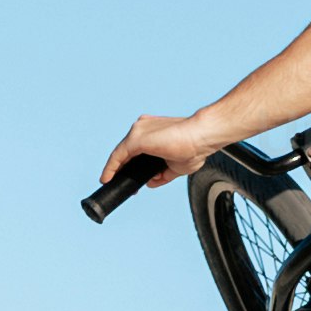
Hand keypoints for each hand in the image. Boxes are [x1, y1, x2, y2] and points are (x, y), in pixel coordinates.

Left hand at [106, 112, 226, 190]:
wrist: (202, 136)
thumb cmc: (195, 147)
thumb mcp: (176, 166)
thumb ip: (161, 175)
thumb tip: (151, 182)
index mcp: (152, 131)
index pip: (134, 149)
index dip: (128, 164)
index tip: (126, 176)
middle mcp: (143, 128)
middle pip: (125, 150)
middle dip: (121, 168)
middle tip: (118, 183)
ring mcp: (139, 131)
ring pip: (120, 152)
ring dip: (115, 169)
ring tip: (111, 182)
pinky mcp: (137, 138)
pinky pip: (118, 155)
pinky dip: (111, 167)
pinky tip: (108, 178)